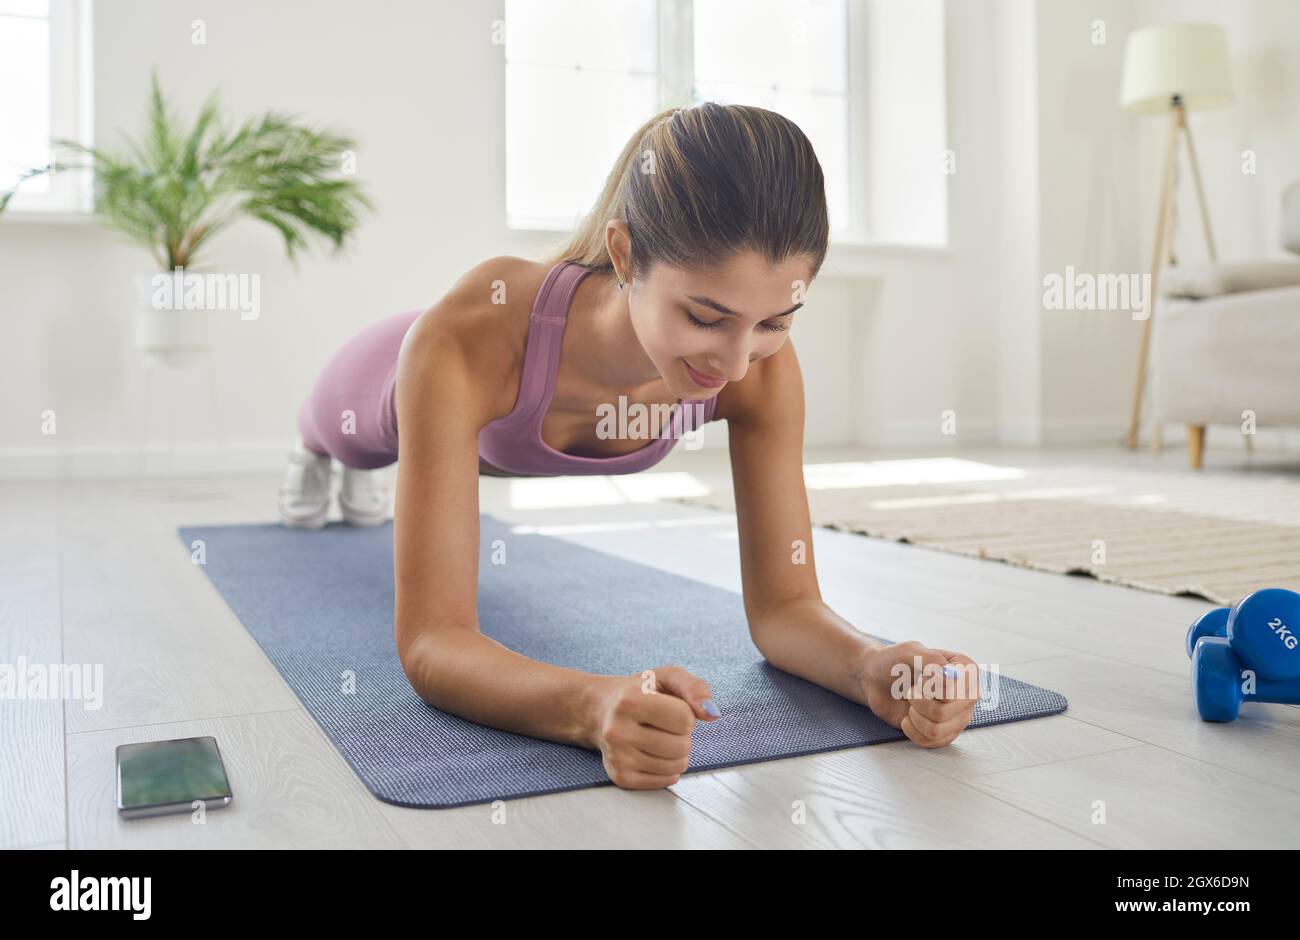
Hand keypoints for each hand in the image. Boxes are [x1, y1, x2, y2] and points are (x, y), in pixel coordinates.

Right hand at [589, 664, 720, 789]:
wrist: (601, 710)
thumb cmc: (640, 692)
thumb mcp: (667, 677)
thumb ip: (695, 688)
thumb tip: (712, 713)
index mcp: (629, 700)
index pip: (684, 719)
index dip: (685, 713)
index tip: (669, 707)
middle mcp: (617, 730)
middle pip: (681, 746)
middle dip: (682, 735)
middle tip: (664, 725)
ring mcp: (617, 756)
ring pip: (675, 766)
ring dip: (677, 753)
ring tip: (659, 738)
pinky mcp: (620, 777)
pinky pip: (665, 781)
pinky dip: (668, 769)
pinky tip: (653, 753)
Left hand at [854, 641, 978, 747]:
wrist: (877, 680)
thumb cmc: (895, 662)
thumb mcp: (909, 650)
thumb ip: (930, 658)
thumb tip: (948, 675)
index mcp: (966, 670)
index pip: (956, 689)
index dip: (931, 686)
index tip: (921, 676)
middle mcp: (968, 694)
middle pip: (945, 711)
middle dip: (918, 701)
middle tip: (912, 689)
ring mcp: (959, 716)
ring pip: (937, 729)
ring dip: (915, 716)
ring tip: (911, 703)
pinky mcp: (947, 733)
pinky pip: (932, 742)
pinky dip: (912, 730)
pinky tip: (908, 717)